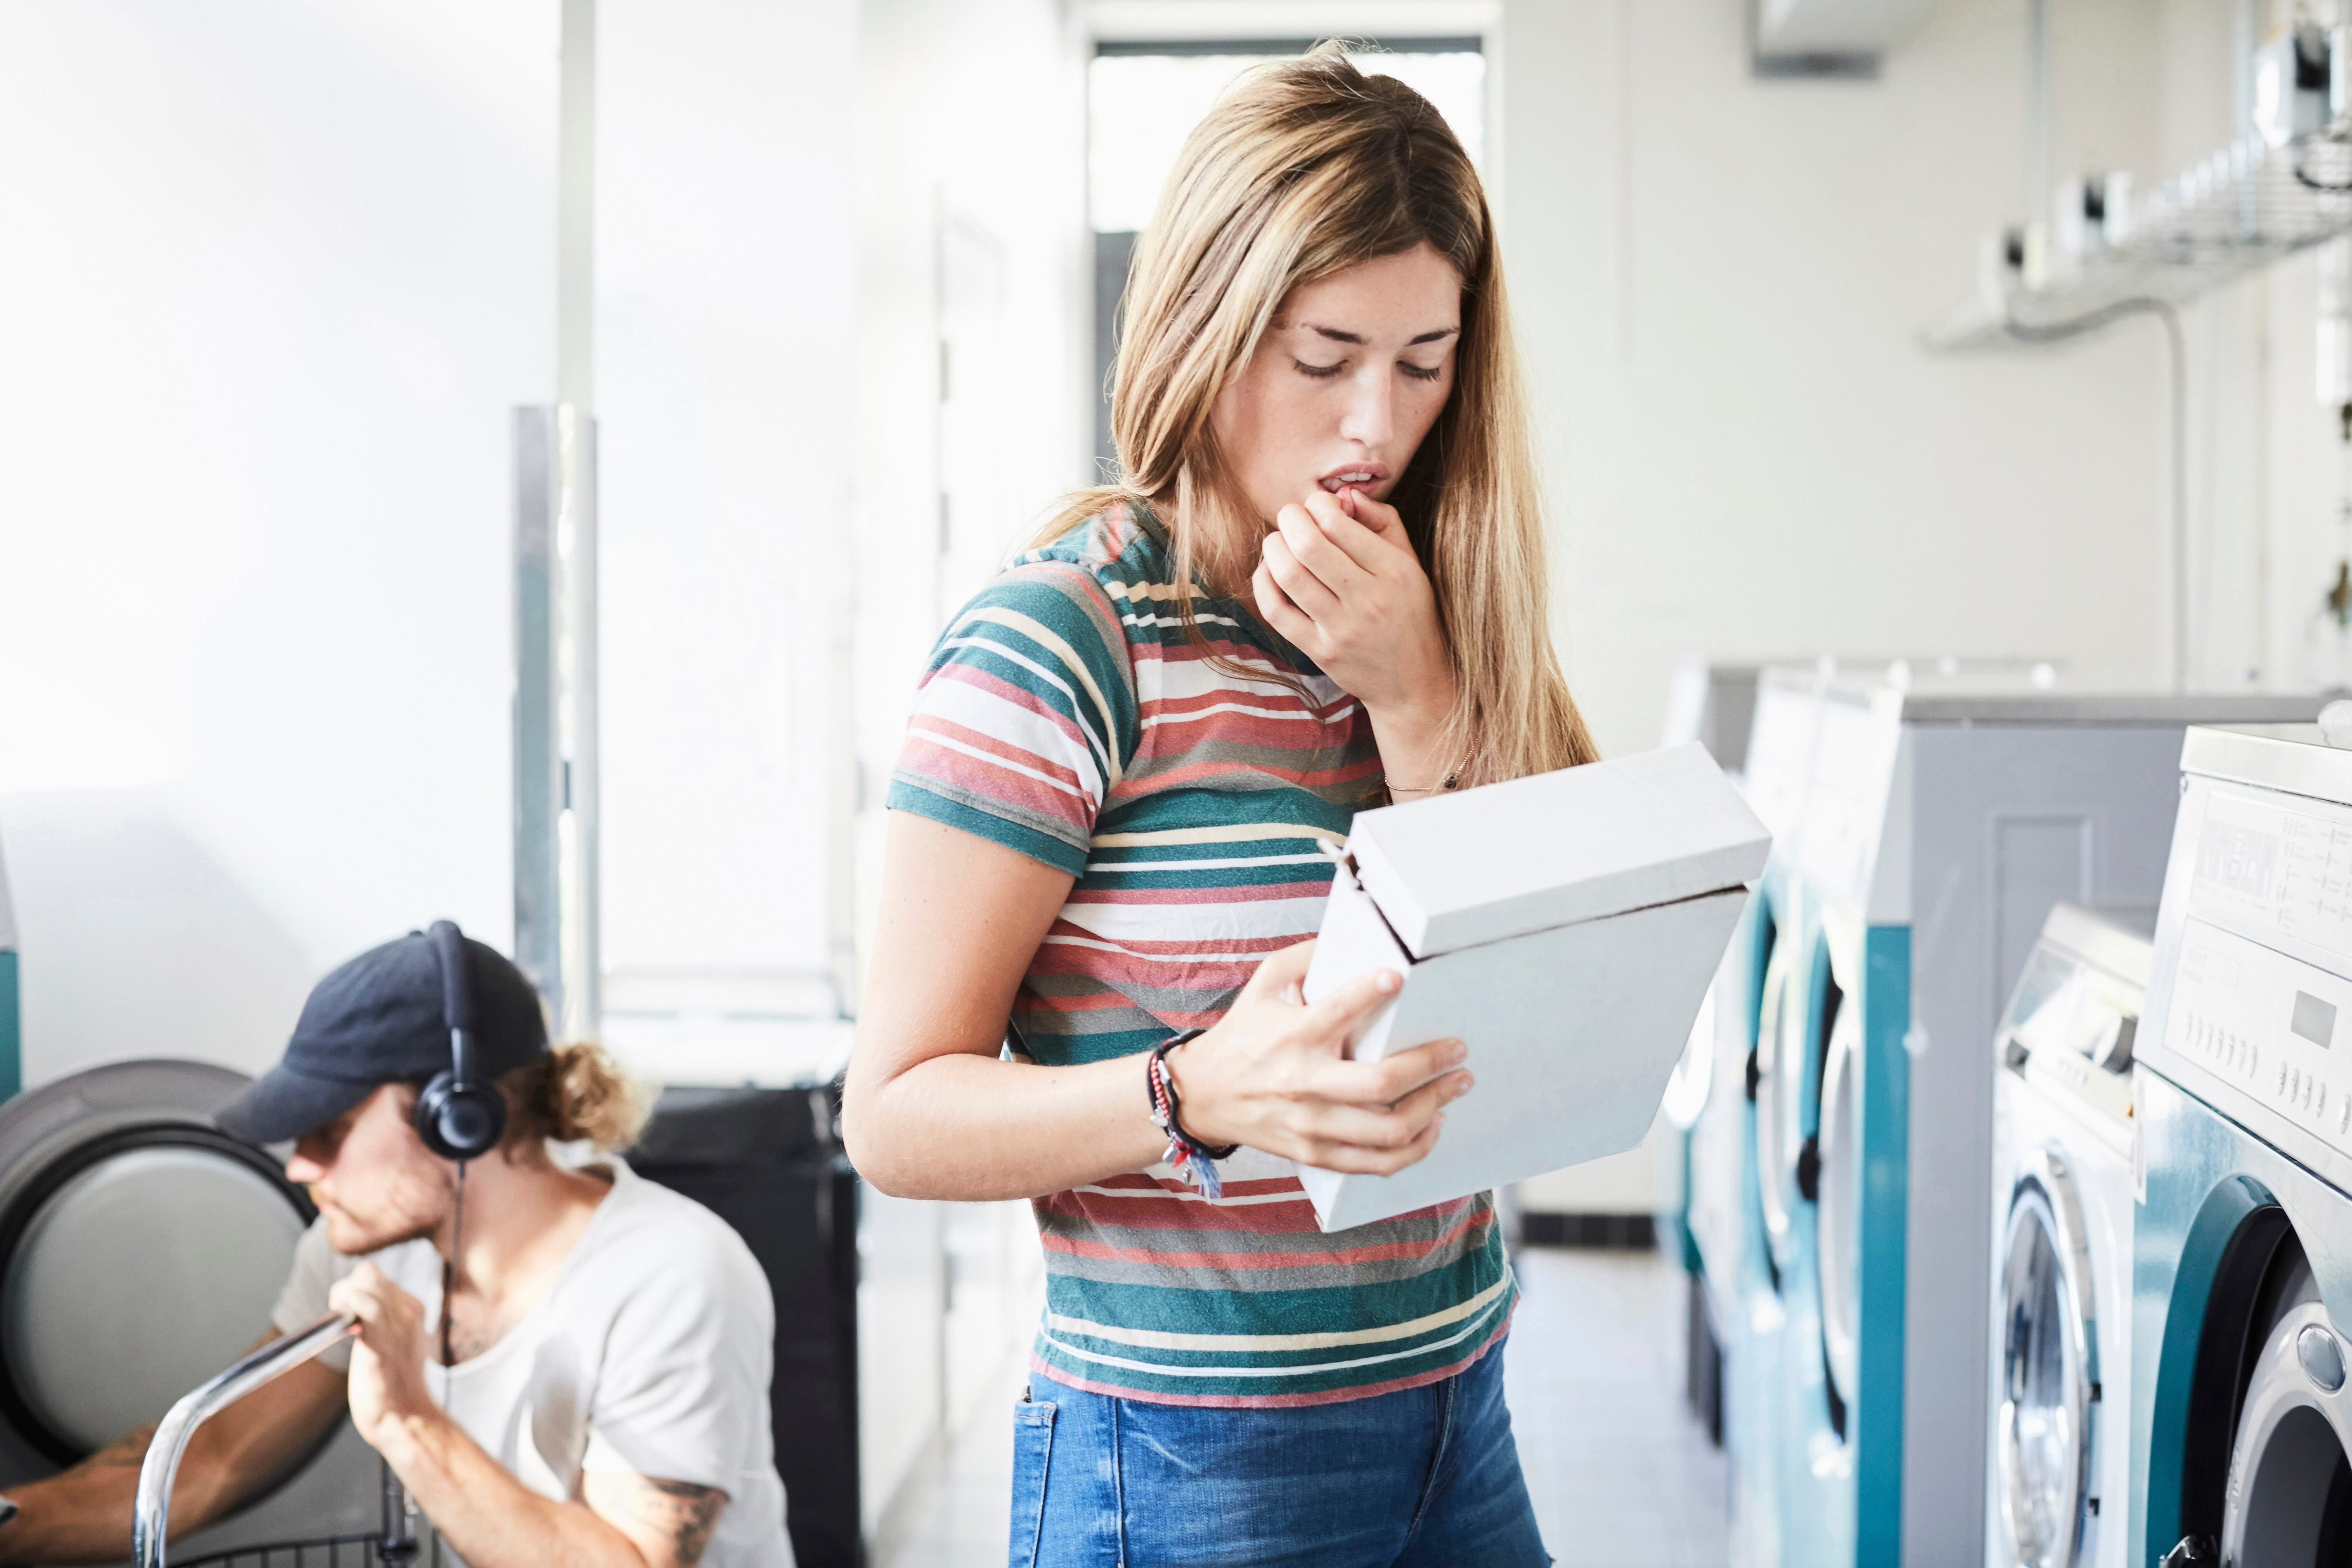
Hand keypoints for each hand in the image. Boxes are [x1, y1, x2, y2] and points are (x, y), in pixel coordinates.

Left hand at [327, 1264, 439, 1452]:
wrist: (407, 1419)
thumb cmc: (394, 1389)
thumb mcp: (396, 1347)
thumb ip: (384, 1325)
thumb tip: (359, 1313)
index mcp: (413, 1310)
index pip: (377, 1277)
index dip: (356, 1289)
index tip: (346, 1312)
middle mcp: (409, 1310)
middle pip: (369, 1274)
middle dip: (347, 1289)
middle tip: (339, 1317)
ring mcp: (398, 1323)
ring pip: (366, 1281)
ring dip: (344, 1296)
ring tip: (341, 1322)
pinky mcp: (382, 1339)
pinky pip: (366, 1303)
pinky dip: (348, 1303)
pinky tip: (343, 1324)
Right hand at [1166, 940, 1472, 1173]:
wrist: (1202, 1095)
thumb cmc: (1243, 1034)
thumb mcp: (1264, 984)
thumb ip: (1306, 957)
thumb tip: (1353, 939)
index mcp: (1293, 1034)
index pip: (1340, 1009)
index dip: (1373, 990)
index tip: (1398, 977)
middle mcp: (1304, 1081)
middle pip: (1381, 1083)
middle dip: (1431, 1065)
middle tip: (1458, 1051)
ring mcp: (1311, 1123)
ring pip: (1388, 1129)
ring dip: (1434, 1107)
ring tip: (1454, 1087)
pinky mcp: (1314, 1152)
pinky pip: (1376, 1162)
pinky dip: (1414, 1148)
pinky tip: (1430, 1126)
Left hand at [1252, 487, 1457, 731]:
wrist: (1414, 683)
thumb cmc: (1411, 615)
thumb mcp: (1412, 564)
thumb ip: (1383, 521)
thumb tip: (1343, 494)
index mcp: (1395, 572)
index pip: (1339, 523)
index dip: (1318, 504)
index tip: (1318, 506)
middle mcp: (1369, 600)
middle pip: (1308, 544)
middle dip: (1290, 518)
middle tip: (1291, 516)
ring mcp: (1342, 629)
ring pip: (1288, 574)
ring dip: (1273, 547)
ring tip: (1279, 541)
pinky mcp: (1320, 651)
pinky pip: (1276, 610)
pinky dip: (1263, 582)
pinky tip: (1269, 571)